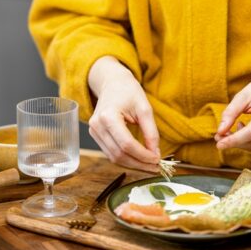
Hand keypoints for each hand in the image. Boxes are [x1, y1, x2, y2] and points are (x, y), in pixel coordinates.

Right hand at [87, 56, 160, 172]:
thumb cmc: (128, 91)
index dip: (143, 155)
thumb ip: (150, 132)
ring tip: (149, 165)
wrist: (112, 83)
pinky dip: (125, 159)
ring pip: (114, 157)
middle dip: (139, 163)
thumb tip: (155, 153)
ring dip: (133, 164)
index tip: (157, 159)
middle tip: (155, 166)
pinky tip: (138, 159)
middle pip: (119, 154)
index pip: (126, 144)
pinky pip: (111, 153)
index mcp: (108, 116)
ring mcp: (94, 132)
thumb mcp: (145, 108)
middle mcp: (97, 126)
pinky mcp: (95, 135)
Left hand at [214, 72, 250, 152]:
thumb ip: (231, 112)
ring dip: (240, 142)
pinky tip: (245, 129)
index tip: (219, 144)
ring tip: (234, 128)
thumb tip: (220, 131)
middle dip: (234, 142)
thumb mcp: (244, 95)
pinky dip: (249, 141)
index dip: (234, 140)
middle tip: (219, 136)